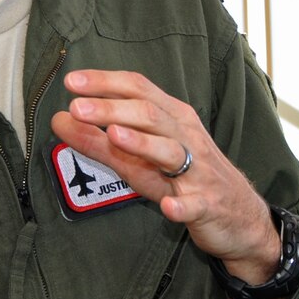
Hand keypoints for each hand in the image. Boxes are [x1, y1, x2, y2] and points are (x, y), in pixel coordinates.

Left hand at [50, 70, 279, 282]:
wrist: (239, 216)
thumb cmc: (186, 179)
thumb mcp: (141, 158)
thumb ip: (99, 141)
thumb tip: (60, 120)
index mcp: (172, 118)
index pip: (138, 90)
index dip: (106, 83)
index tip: (72, 81)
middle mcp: (186, 138)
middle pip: (150, 115)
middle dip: (113, 109)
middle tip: (78, 107)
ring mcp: (199, 172)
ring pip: (171, 152)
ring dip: (142, 143)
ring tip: (114, 136)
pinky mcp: (207, 205)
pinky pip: (195, 204)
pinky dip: (182, 204)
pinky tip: (169, 206)